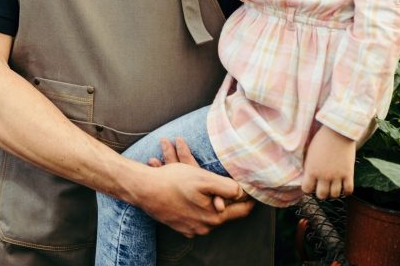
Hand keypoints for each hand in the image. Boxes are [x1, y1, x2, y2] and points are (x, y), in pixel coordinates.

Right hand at [136, 137, 253, 237]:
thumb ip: (226, 187)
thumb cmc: (173, 182)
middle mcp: (204, 226)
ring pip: (203, 204)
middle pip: (221, 206)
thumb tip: (241, 192)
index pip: (241, 211)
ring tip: (203, 172)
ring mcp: (190, 227)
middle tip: (229, 174)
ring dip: (203, 187)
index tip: (256, 189)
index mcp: (213, 216)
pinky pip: (189, 206)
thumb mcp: (203, 179)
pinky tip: (183, 179)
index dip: (249, 198)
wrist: (142, 189)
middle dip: (222, 188)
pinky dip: (189, 194)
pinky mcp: (177, 222)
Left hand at [302, 125, 355, 199]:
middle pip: (322, 195)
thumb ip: (309, 166)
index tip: (310, 184)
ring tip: (333, 186)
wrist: (337, 132)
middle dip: (321, 193)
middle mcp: (324, 176)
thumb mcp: (309, 152)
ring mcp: (337, 176)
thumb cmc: (321, 139)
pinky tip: (344, 186)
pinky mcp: (349, 174)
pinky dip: (346, 191)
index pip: (306, 189)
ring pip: (335, 195)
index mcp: (311, 169)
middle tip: (322, 186)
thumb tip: (307, 175)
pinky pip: (349, 191)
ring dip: (333, 192)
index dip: (308, 188)